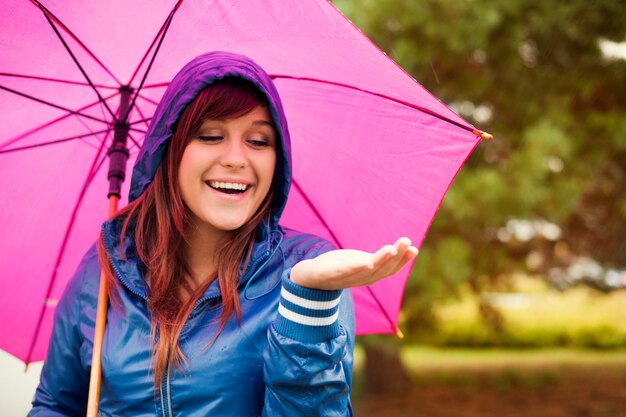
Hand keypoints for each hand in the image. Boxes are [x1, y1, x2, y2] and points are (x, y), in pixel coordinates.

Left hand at [289, 237, 418, 290]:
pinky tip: (365, 262)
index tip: (414, 248)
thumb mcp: (363, 262)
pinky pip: (344, 272)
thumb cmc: (340, 268)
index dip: (403, 261)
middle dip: (396, 256)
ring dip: (380, 260)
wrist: (310, 277)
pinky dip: (355, 268)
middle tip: (407, 242)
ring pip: (367, 270)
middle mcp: (361, 279)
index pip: (390, 269)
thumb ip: (381, 258)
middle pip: (382, 269)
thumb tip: (407, 247)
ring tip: (391, 248)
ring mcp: (346, 278)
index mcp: (370, 275)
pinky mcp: (329, 275)